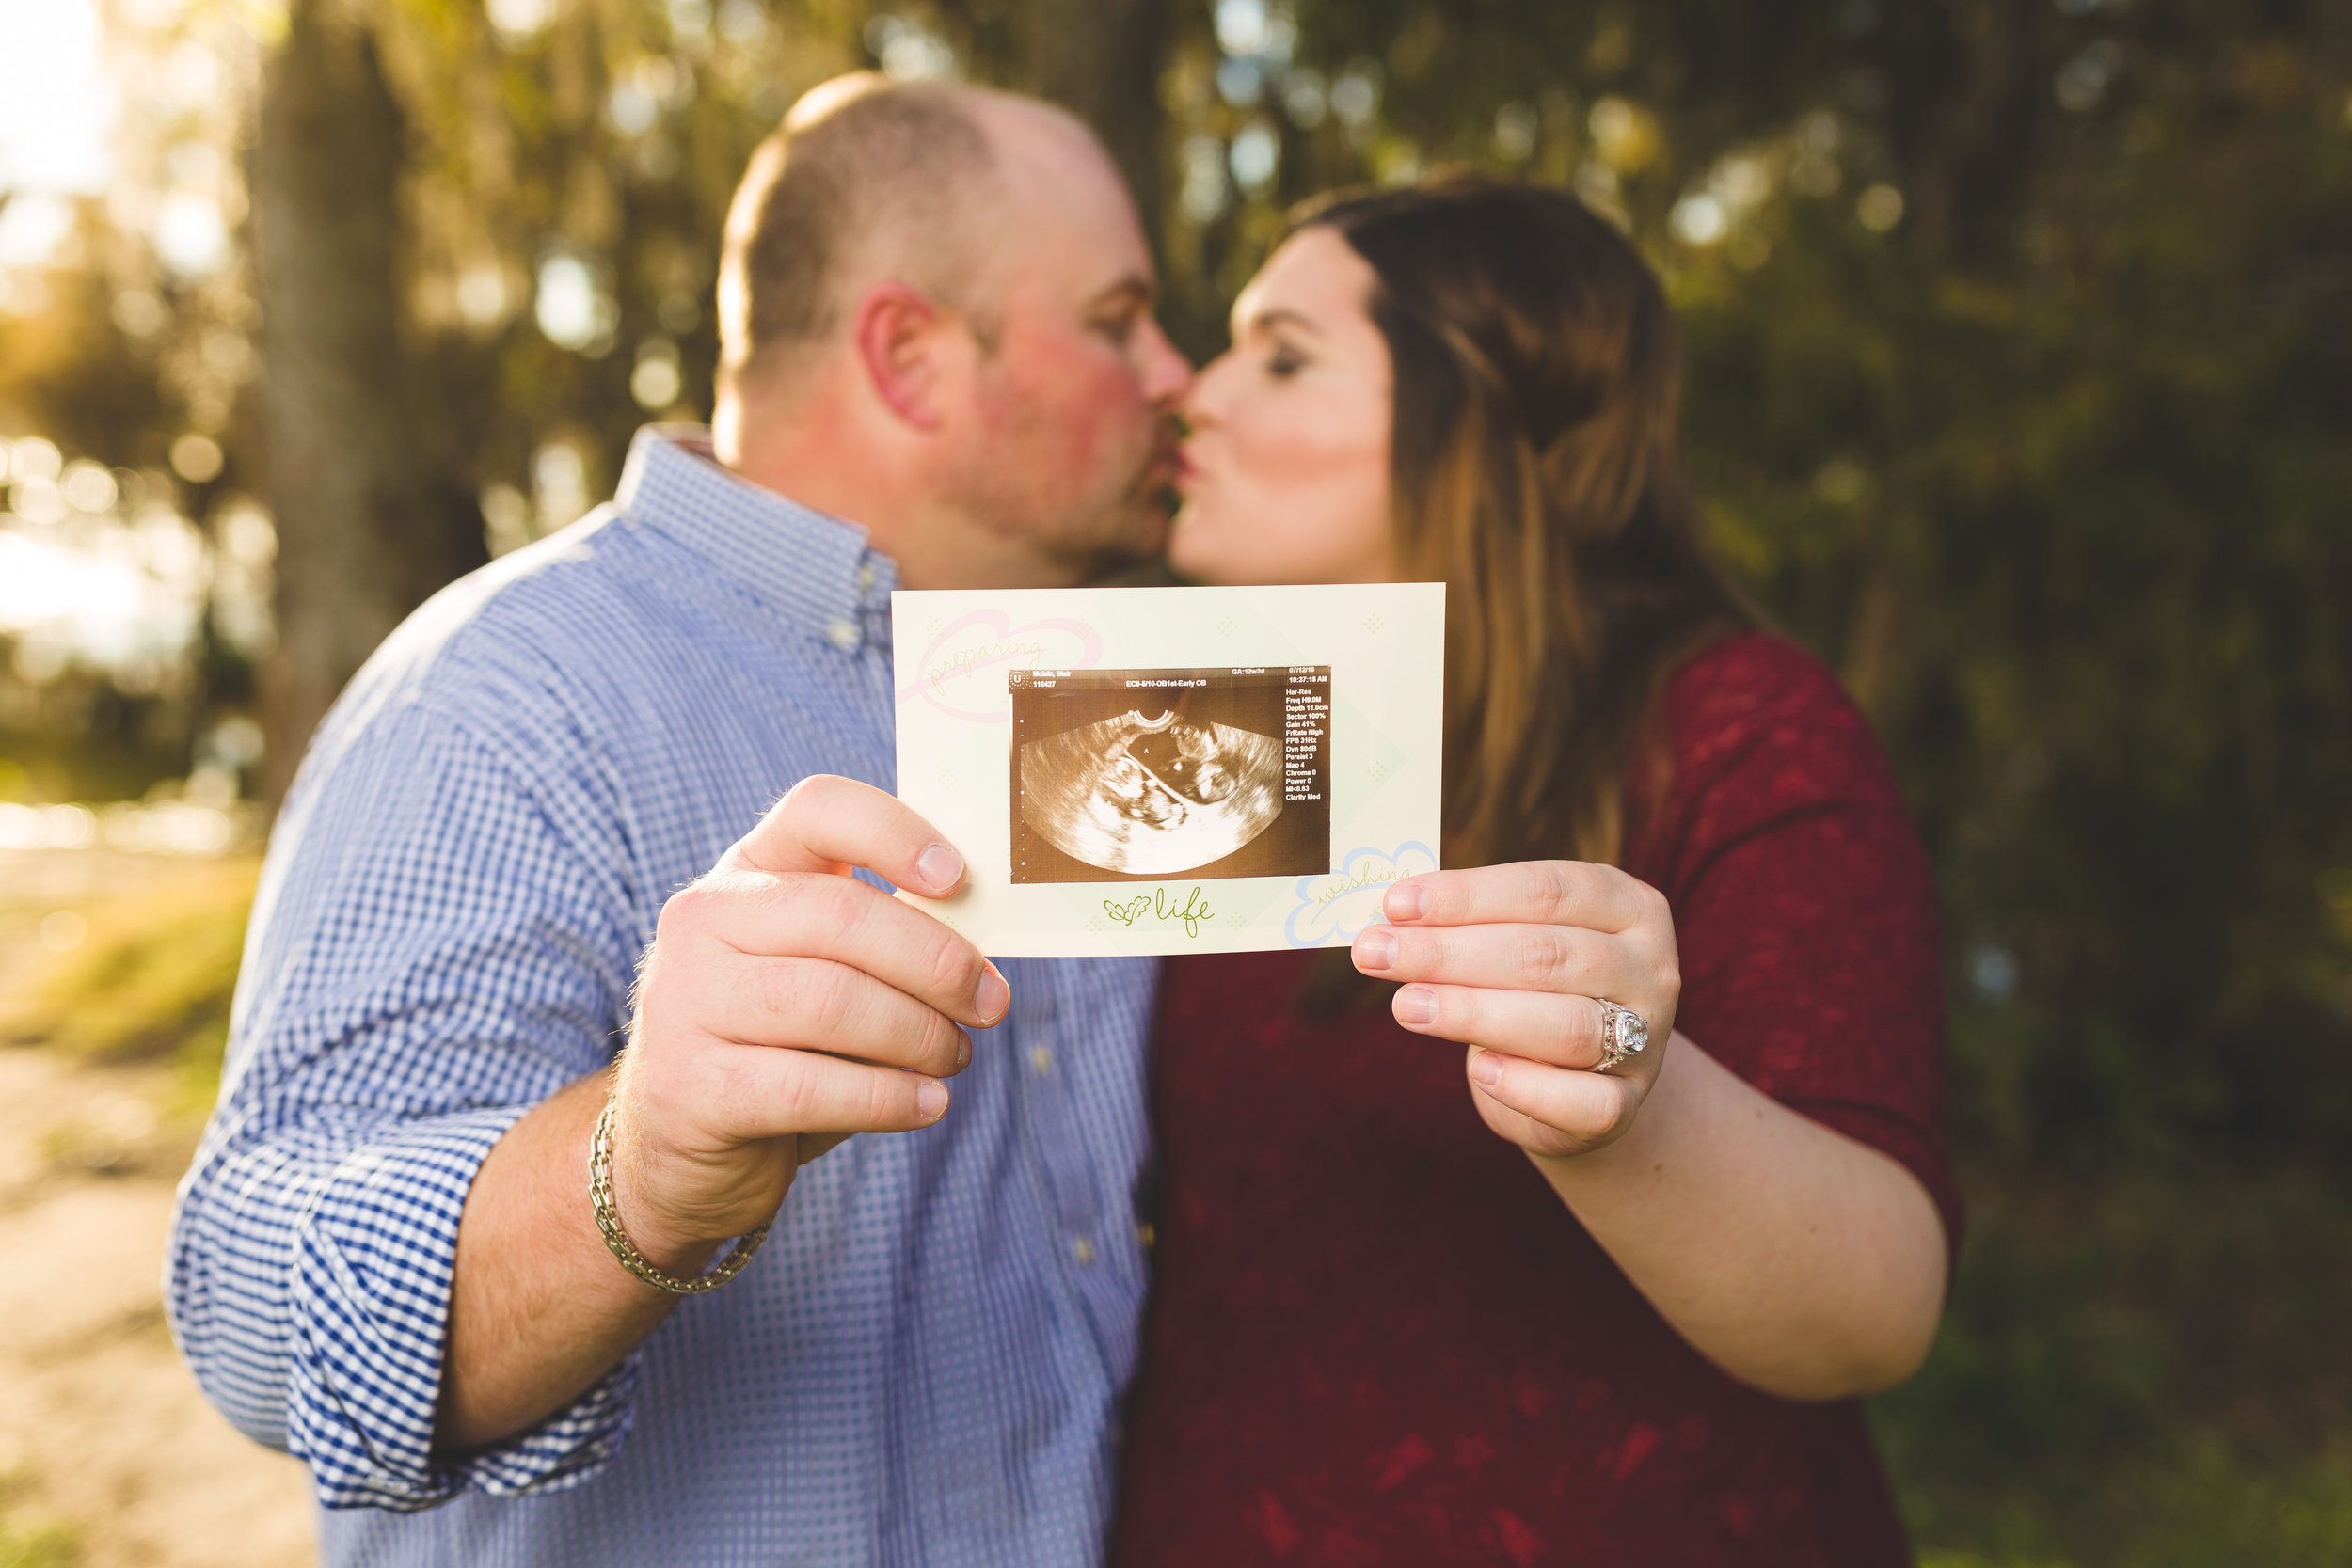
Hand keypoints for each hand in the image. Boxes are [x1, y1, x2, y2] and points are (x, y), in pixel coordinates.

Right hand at [608, 775, 1007, 1267]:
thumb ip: (886, 939)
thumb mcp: (824, 972)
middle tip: (991, 1002)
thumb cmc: (781, 1046)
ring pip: (831, 1002)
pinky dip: (888, 1098)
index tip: (957, 879)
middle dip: (936, 962)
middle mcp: (702, 921)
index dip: (894, 833)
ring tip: (954, 1056)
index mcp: (746, 871)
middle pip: (841, 915)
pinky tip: (928, 1104)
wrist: (682, 1148)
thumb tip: (986, 936)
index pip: (818, 810)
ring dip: (918, 1034)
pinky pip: (811, 1087)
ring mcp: (685, 1001)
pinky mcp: (689, 1087)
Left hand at [1350, 861, 1679, 1159]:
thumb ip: (1469, 926)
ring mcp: (1647, 1041)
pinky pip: (1584, 1102)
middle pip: (1546, 955)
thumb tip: (1388, 917)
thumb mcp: (1515, 943)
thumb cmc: (1535, 992)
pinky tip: (1478, 1069)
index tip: (1394, 905)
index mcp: (1628, 906)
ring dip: (1474, 1013)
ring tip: (1405, 1005)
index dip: (1466, 896)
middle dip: (1449, 953)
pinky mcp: (1626, 1106)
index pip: (1545, 890)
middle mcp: (1650, 968)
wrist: (1582, 1083)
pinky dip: (1527, 1085)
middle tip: (1374, 953)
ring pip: (1564, 1025)